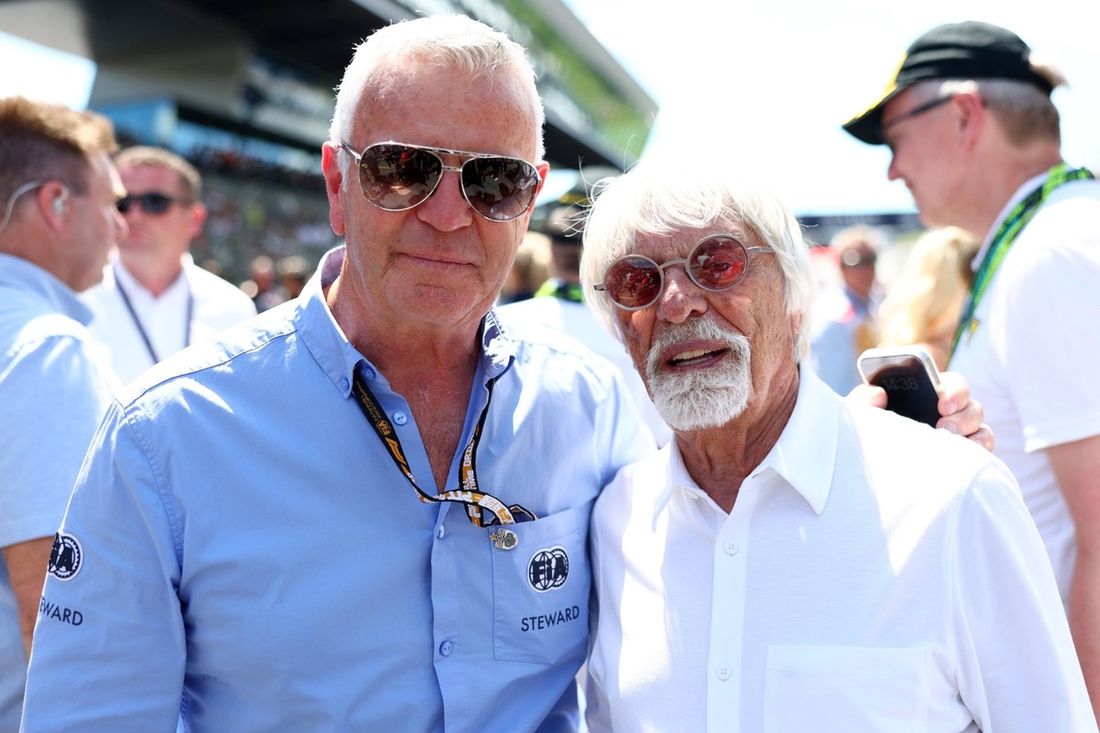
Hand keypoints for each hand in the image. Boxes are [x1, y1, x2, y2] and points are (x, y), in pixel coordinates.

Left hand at [848, 371, 993, 450]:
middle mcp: (949, 413)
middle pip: (970, 405)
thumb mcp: (860, 416)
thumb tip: (878, 393)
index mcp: (928, 395)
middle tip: (942, 423)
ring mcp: (960, 435)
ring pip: (980, 427)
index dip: (951, 389)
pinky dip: (979, 451)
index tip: (939, 400)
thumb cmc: (868, 434)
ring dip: (969, 432)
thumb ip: (862, 400)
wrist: (868, 471)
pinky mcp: (965, 457)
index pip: (952, 384)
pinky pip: (983, 451)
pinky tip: (964, 457)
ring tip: (947, 440)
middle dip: (960, 413)